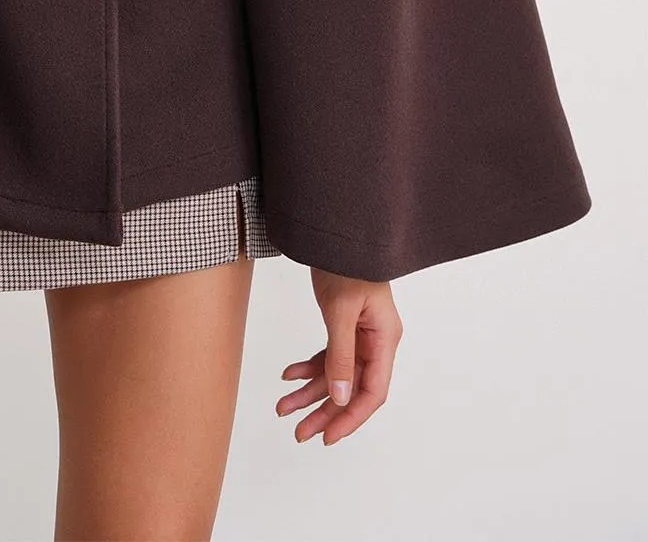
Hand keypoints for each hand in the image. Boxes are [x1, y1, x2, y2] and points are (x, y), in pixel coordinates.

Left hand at [277, 268, 402, 444]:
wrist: (334, 231)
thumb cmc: (346, 263)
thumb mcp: (341, 311)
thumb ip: (341, 355)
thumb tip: (341, 398)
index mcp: (384, 339)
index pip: (373, 391)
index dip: (352, 418)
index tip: (328, 437)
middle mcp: (374, 341)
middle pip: (352, 388)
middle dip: (325, 412)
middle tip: (299, 433)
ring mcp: (359, 334)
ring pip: (336, 375)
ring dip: (310, 392)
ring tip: (282, 408)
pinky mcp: (343, 325)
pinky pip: (326, 356)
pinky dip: (307, 367)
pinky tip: (287, 375)